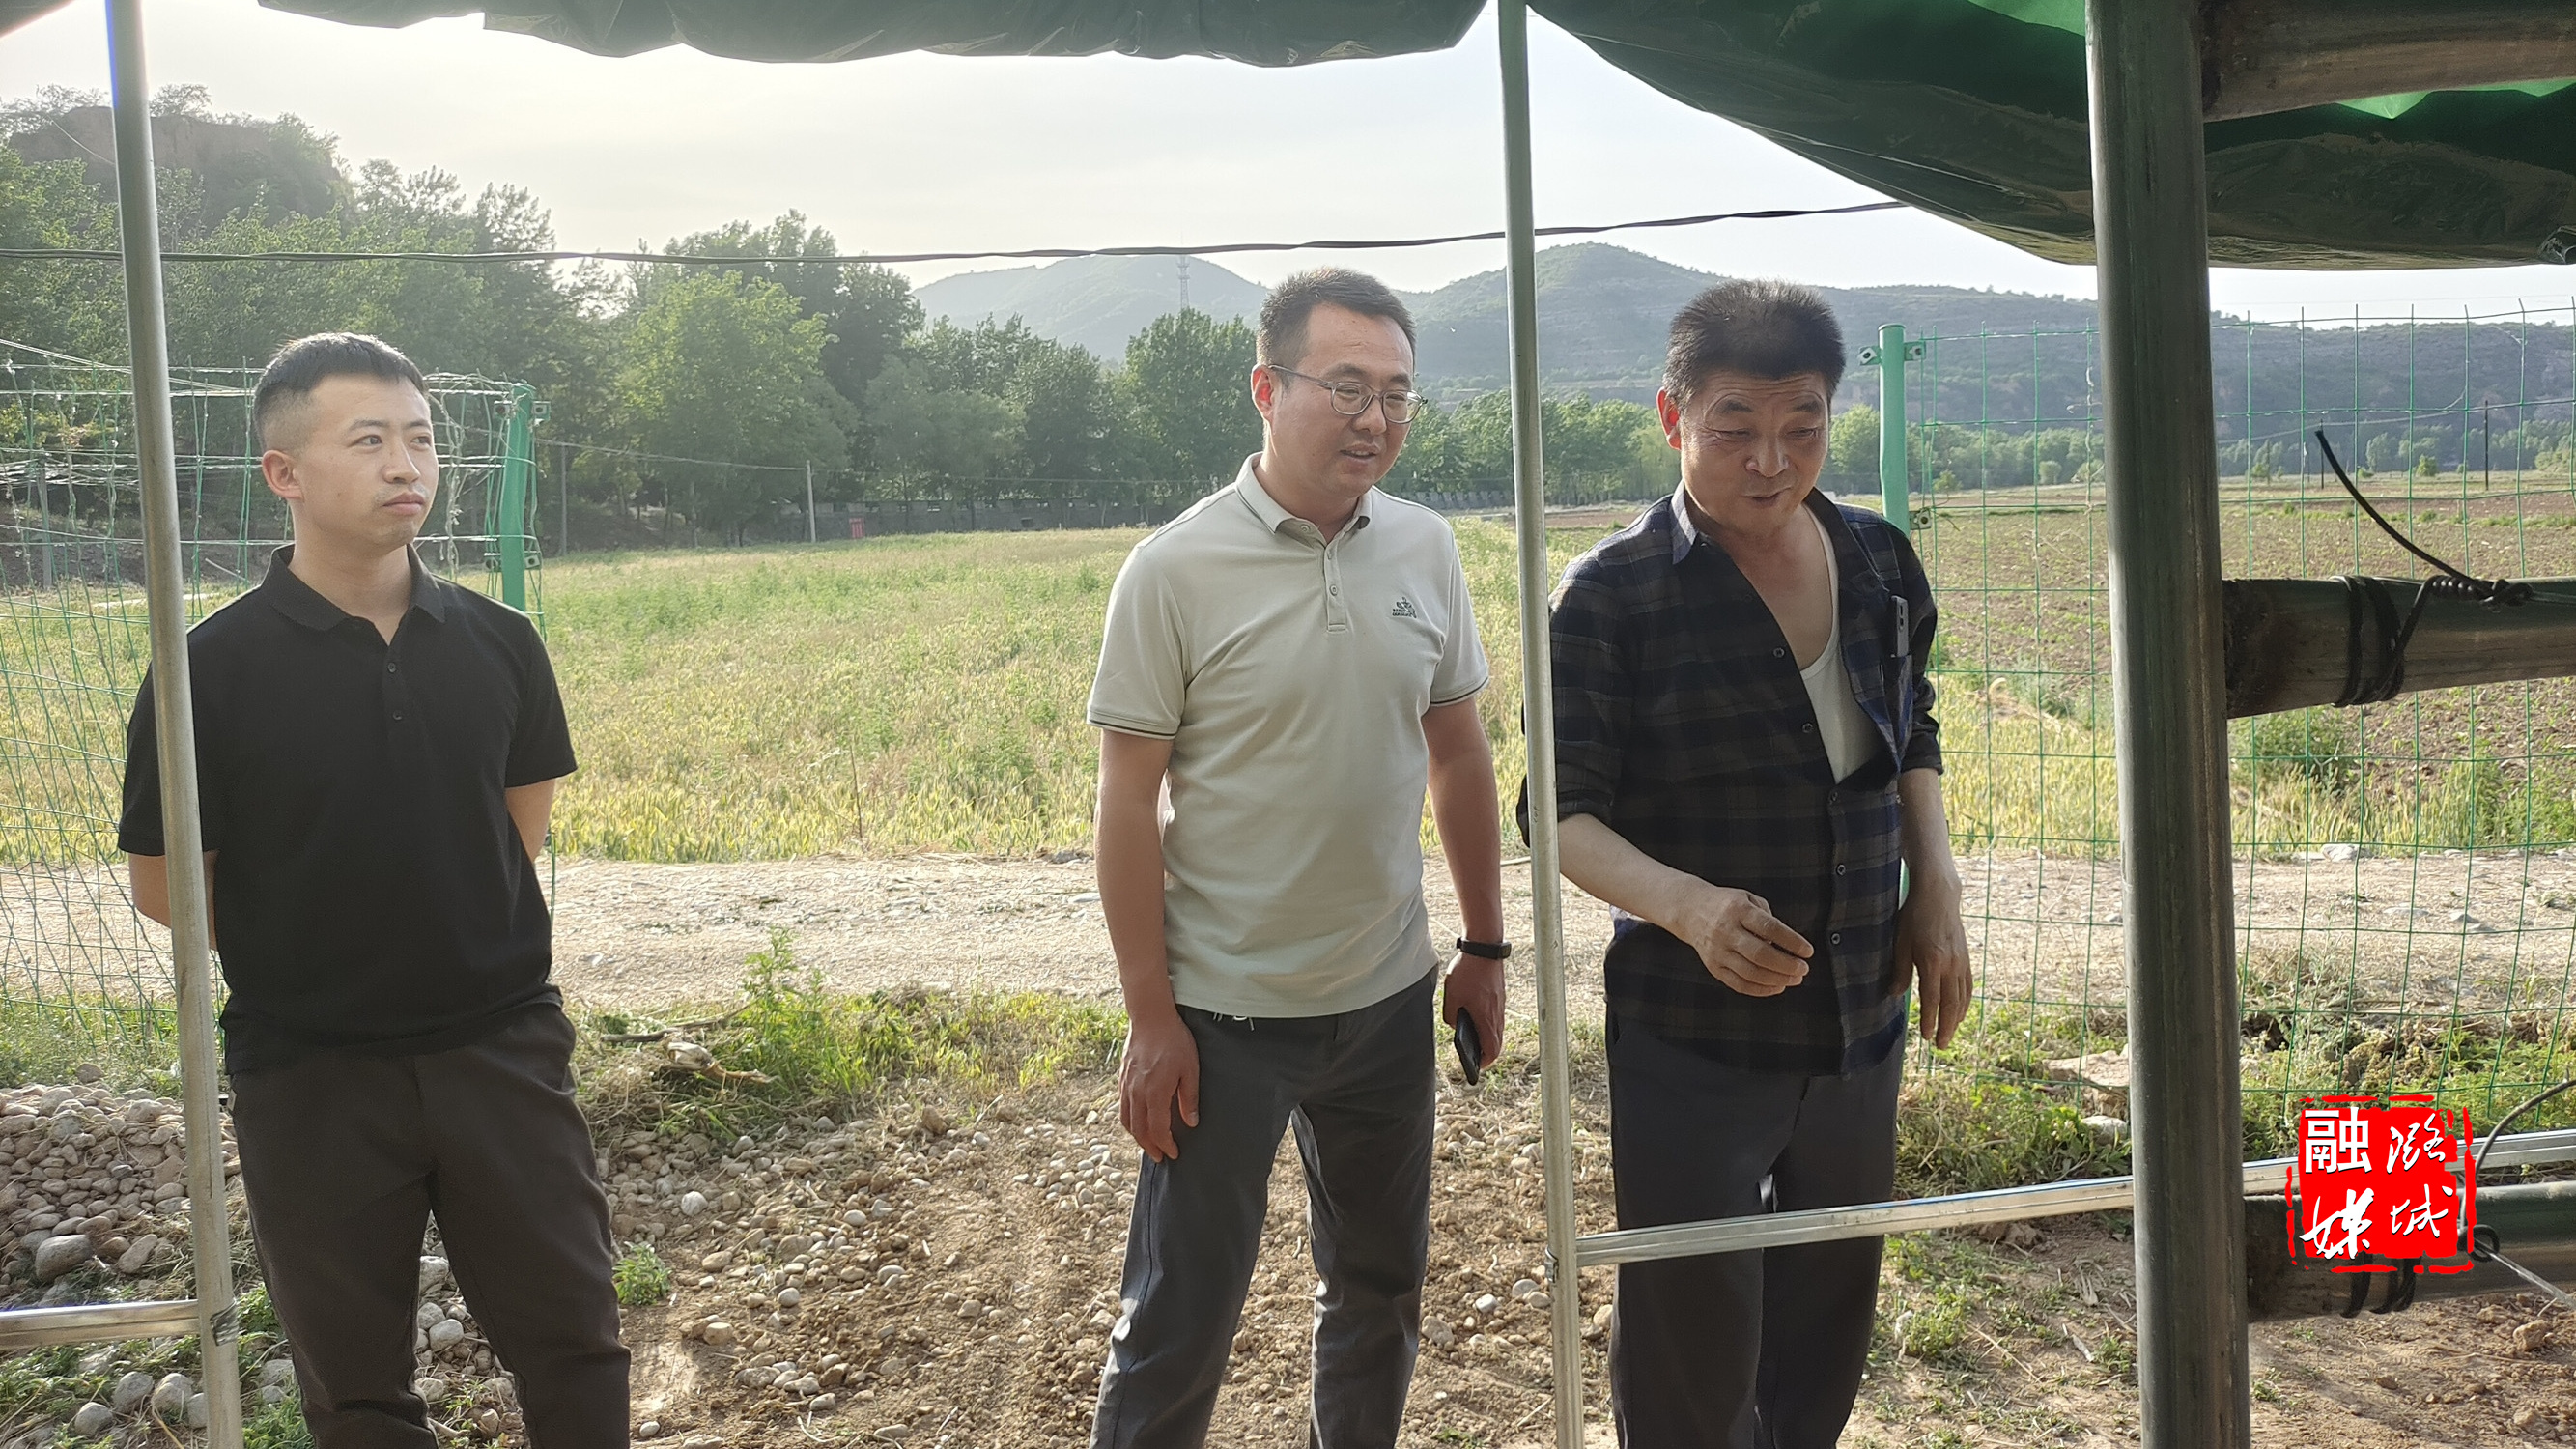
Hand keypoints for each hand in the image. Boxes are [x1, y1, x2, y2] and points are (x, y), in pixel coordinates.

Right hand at [1118, 1007, 1199, 1162]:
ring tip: (1149, 1144)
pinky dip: (1129, 1121)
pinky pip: (1122, 1107)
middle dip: (1150, 1147)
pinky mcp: (1122, 1078)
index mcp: (1155, 1092)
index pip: (1157, 1130)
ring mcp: (1127, 1085)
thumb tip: (1191, 1122)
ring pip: (1127, 1120)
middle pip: (1139, 1130)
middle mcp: (1137, 1092)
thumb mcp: (1190, 1069)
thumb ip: (1189, 1098)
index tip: (1174, 1154)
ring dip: (1137, 1137)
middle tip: (1161, 1157)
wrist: (1151, 1018)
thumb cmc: (1174, 1041)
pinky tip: (1138, 1122)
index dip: (1165, 1145)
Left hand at [1441, 952, 1504, 1069]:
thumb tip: (1455, 1024)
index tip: (1475, 1066)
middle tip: (1473, 1054)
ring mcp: (1500, 1004)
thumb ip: (1451, 1016)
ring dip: (1487, 1036)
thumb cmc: (1467, 972)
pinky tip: (1475, 1016)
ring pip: (1497, 1029)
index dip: (1484, 1062)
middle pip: (1496, 1042)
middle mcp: (1497, 1014)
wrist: (1484, 948)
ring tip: (1472, 1037)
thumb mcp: (1451, 997)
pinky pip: (1496, 1016)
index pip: (1491, 1050)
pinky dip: (1488, 1022)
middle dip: (1485, 1051)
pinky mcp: (1499, 995)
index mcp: (1486, 1019)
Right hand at [1674, 884, 1812, 996]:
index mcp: (1738, 910)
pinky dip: (1760, 989)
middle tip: (1803, 968)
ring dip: (1777, 979)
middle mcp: (1726, 931)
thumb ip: (1768, 919)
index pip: (1770, 928)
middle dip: (1787, 965)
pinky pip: (1739, 984)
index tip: (1807, 951)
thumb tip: (1788, 945)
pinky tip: (1776, 986)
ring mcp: (1718, 951)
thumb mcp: (1748, 899)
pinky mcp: (1713, 966)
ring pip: (1751, 972)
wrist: (1690, 911)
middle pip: (1761, 954)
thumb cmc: (1725, 905)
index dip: (1792, 942)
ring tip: (1794, 979)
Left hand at [1889, 879, 1972, 1048]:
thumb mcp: (1900, 942)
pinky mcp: (1966, 958)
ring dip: (1957, 1019)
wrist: (1939, 895)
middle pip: (1951, 1004)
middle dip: (1946, 1027)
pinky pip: (1968, 986)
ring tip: (1950, 1035)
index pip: (1931, 999)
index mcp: (1932, 961)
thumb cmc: (1914, 916)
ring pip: (1962, 998)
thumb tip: (1895, 995)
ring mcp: (1961, 961)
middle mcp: (1950, 964)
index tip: (1926, 1036)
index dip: (1929, 1020)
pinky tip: (1961, 1013)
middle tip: (1940, 1046)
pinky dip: (1965, 1003)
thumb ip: (1900, 970)